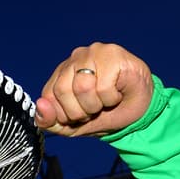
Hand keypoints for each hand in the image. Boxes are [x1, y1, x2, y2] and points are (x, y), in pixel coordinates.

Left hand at [34, 43, 154, 137]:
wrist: (139, 112)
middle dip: (79, 111)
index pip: (48, 96)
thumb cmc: (106, 114)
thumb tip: (40, 106)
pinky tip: (118, 93)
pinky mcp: (113, 54)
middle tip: (94, 109)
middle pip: (62, 90)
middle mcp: (75, 59)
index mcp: (62, 73)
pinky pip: (103, 86)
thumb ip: (51, 121)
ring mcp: (93, 53)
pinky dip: (111, 99)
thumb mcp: (73, 125)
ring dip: (96, 105)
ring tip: (105, 101)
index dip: (64, 114)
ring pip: (82, 87)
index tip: (79, 116)